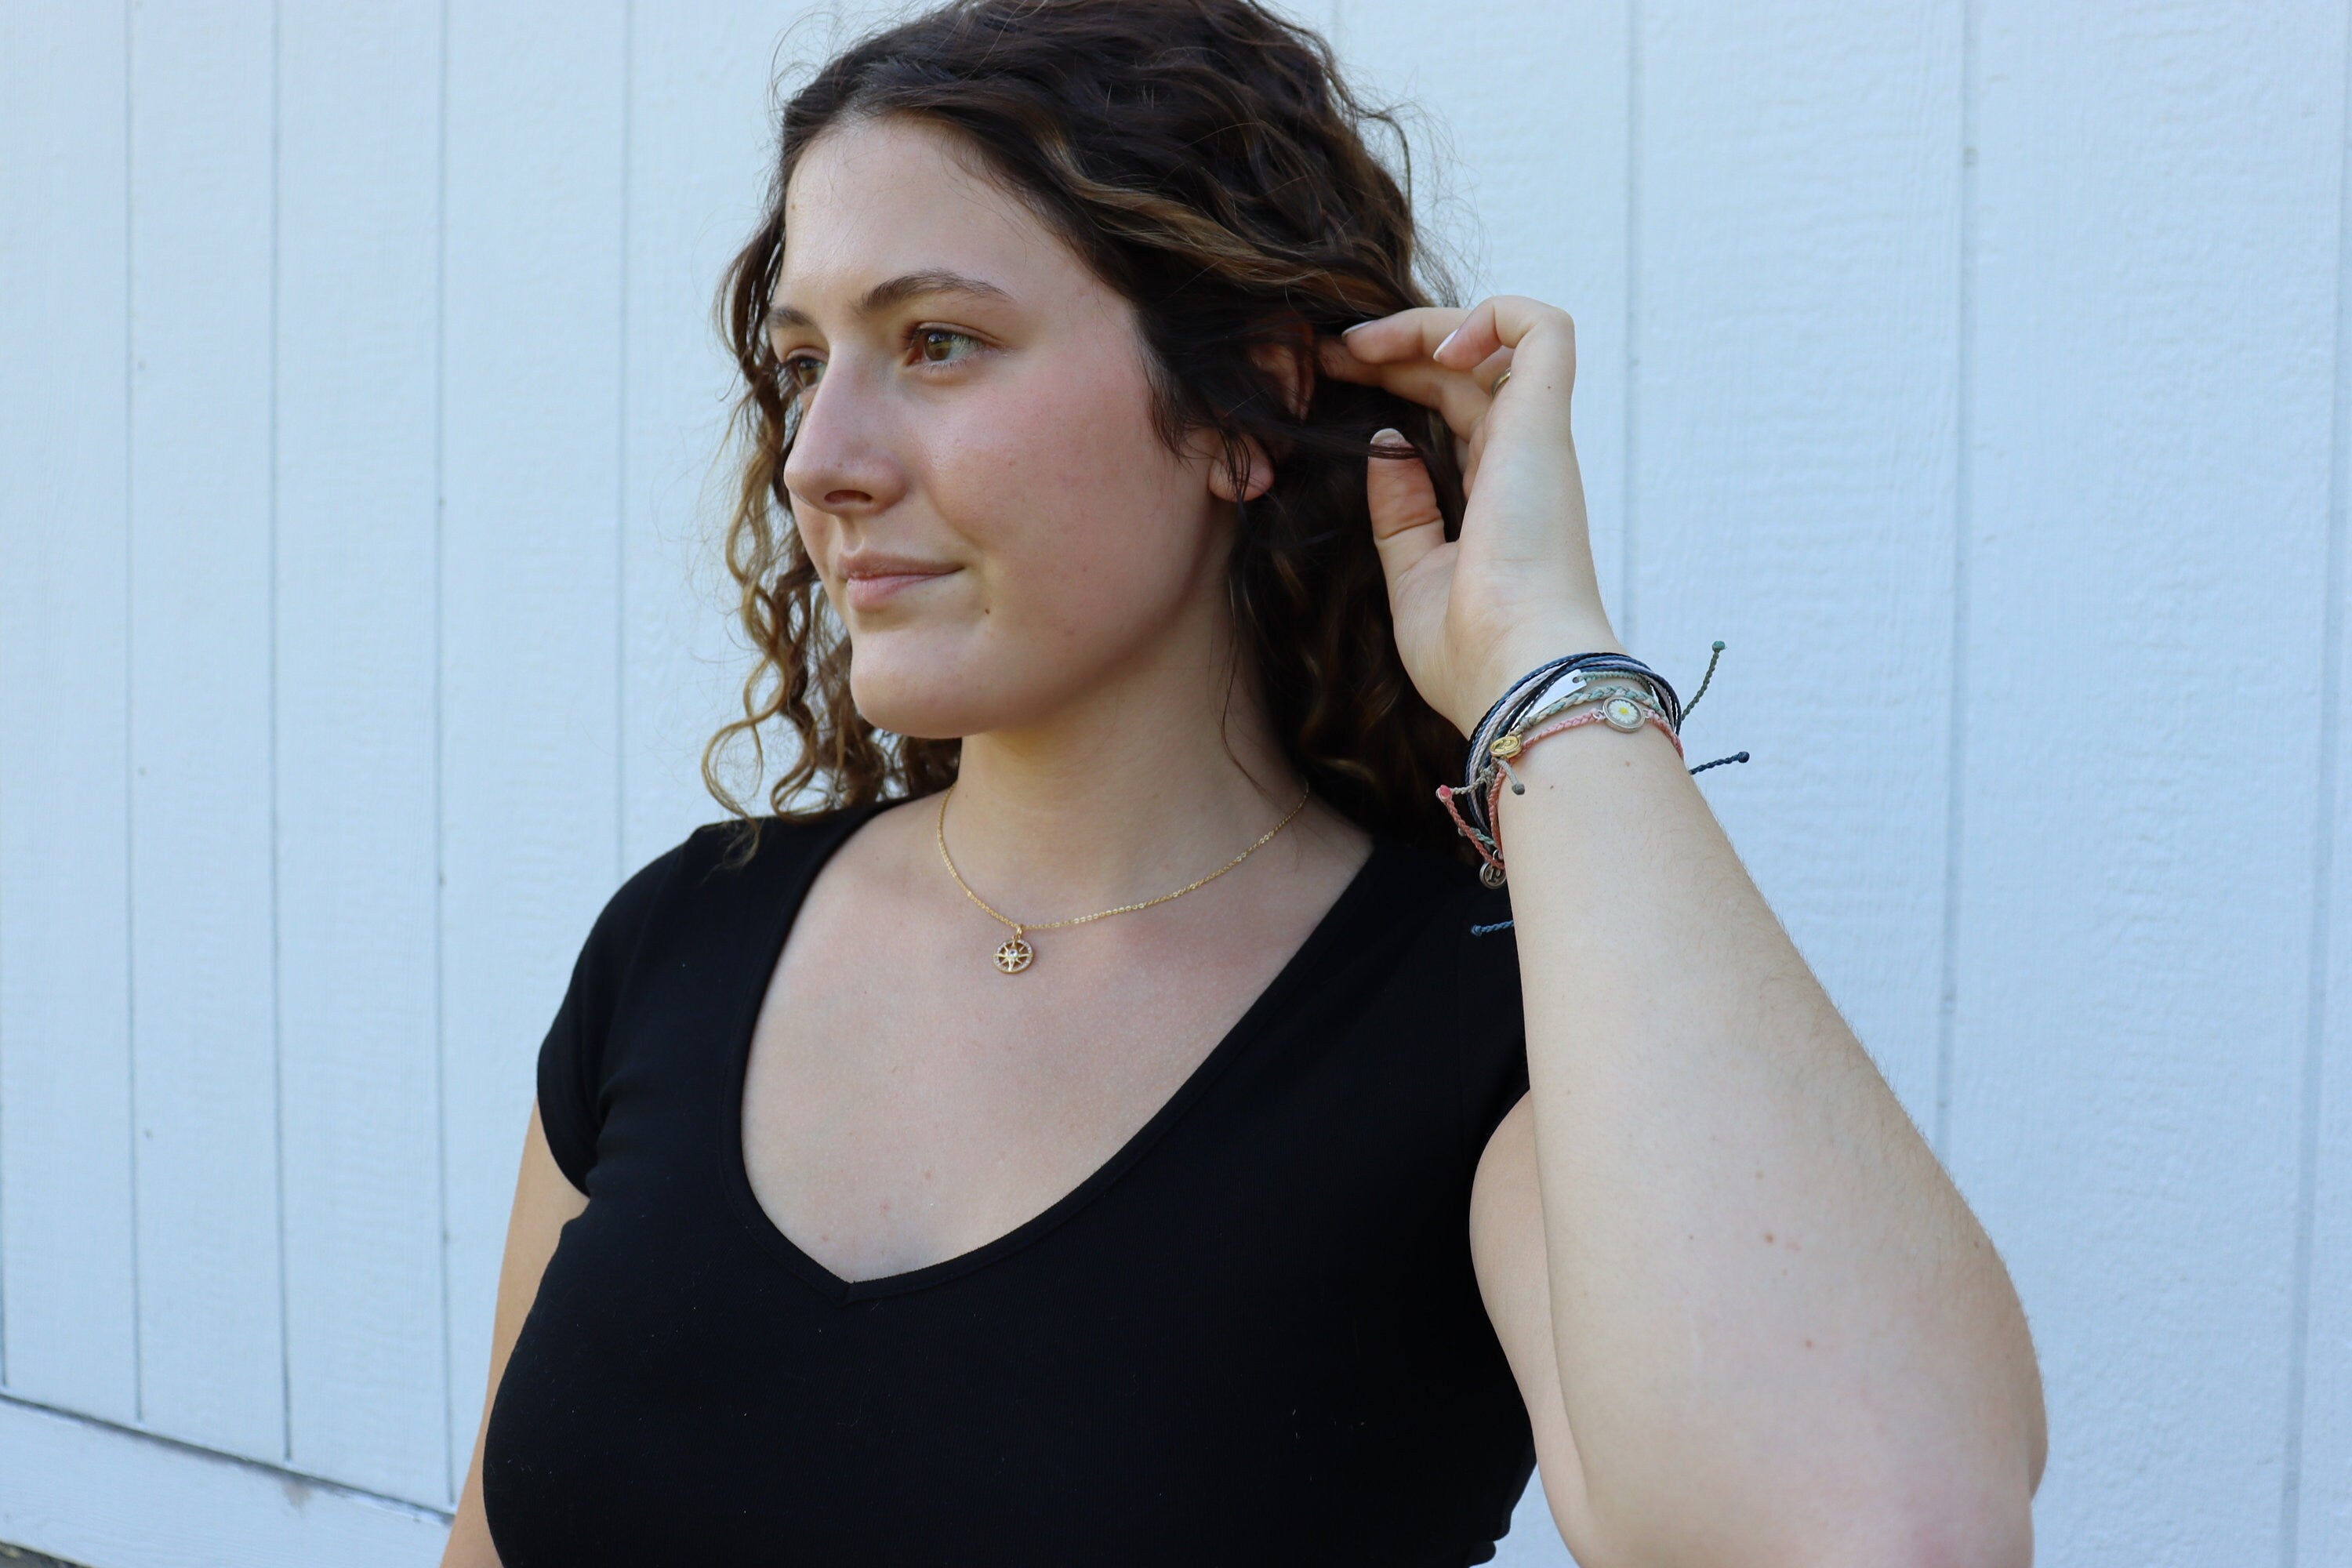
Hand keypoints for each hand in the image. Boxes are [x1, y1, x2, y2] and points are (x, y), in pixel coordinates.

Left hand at [1318, 296, 1621, 734]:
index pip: (1452, 411)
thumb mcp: (1413, 575)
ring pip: (1496, 339)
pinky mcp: (1544, 423)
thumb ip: (1400, 513)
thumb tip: (1386, 447)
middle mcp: (1520, 460)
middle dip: (1392, 348)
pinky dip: (1493, 314)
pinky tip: (1436, 345)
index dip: (1395, 381)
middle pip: (1462, 371)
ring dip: (1425, 325)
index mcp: (1494, 497)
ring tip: (1361, 344)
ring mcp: (1535, 439)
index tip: (1331, 379)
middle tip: (1325, 353)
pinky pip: (1543, 329)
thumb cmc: (1471, 650)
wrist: (1516, 672)